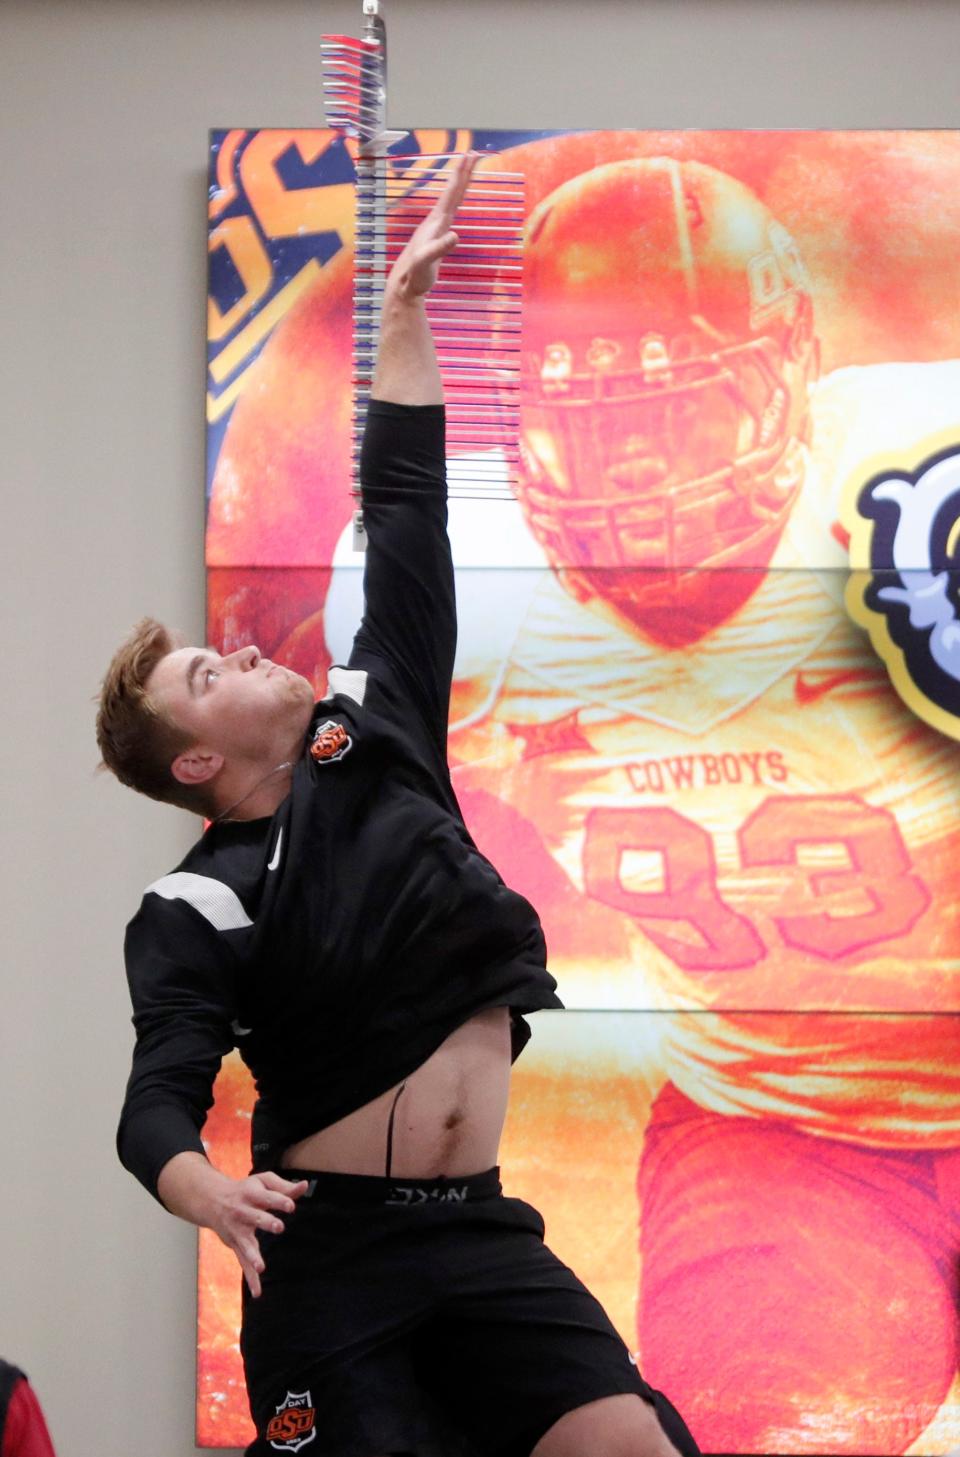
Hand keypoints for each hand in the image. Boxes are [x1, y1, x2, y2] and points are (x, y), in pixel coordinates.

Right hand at [208, 1170, 308, 1297]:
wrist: (213, 1200)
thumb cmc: (245, 1190)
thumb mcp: (263, 1182)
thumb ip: (284, 1187)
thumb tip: (305, 1185)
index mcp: (251, 1194)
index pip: (267, 1197)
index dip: (280, 1201)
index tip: (291, 1206)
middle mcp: (242, 1212)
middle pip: (256, 1218)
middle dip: (266, 1222)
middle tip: (279, 1227)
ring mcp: (238, 1231)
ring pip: (246, 1244)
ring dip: (253, 1255)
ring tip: (261, 1266)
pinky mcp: (236, 1246)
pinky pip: (243, 1263)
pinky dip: (250, 1278)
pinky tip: (257, 1292)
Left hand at [388, 151, 479, 300]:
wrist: (405, 285)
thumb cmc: (415, 275)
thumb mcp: (426, 262)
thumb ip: (439, 249)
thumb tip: (455, 235)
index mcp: (436, 223)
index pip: (451, 193)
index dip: (461, 174)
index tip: (470, 156)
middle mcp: (436, 221)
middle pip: (452, 191)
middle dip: (463, 172)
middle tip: (473, 153)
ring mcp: (436, 228)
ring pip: (451, 200)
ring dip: (460, 184)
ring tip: (467, 171)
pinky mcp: (438, 237)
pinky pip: (451, 212)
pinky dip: (456, 202)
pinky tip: (457, 201)